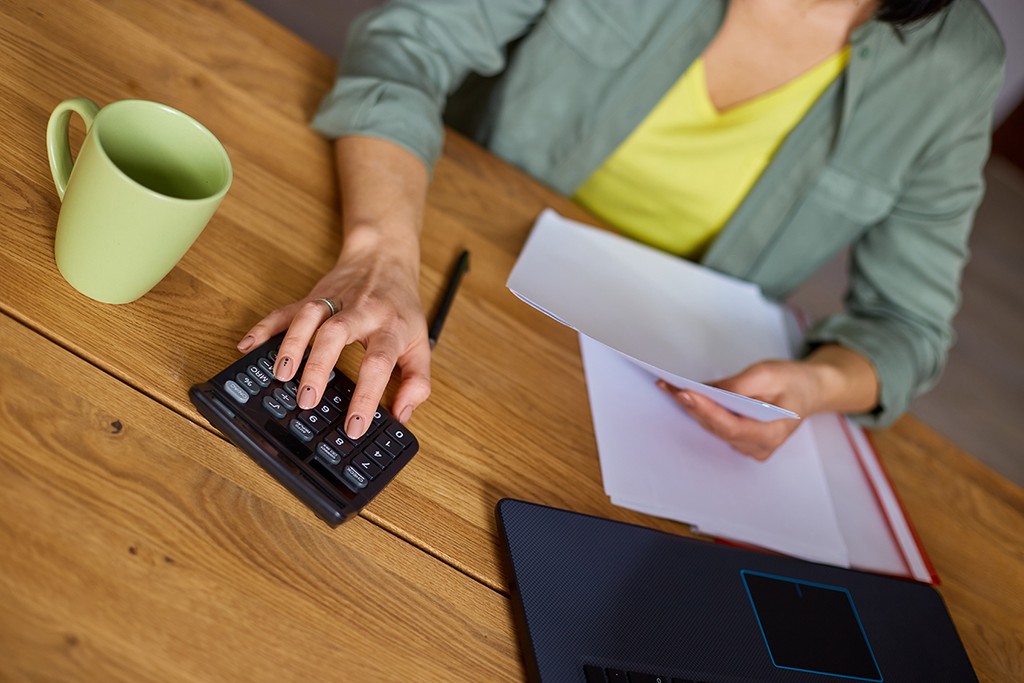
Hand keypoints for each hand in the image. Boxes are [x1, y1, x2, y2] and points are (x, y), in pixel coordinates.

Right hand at [237, 237, 430, 438]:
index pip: (379, 362)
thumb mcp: (421, 343)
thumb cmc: (401, 308)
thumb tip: (401, 416)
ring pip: (309, 316)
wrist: (385, 257)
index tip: (354, 426)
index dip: (366, 396)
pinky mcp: (312, 296)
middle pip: (338, 333)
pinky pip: (285, 310)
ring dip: (292, 344)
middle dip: (319, 366)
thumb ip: (417, 382)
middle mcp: (361, 311)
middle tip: (307, 401)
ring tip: (280, 376)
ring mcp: (334, 301)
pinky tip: (248, 345)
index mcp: (390, 327)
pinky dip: (264, 327)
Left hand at [657, 360, 812, 459]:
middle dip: (692, 405)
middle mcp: (758, 447)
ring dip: (691, 407)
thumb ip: (739, 385)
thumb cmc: (793, 382)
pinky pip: (715, 426)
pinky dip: (700, 410)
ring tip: (669, 388)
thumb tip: (707, 390)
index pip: (732, 426)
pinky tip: (684, 395)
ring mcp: (748, 447)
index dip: (707, 411)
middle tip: (668, 386)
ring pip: (713, 428)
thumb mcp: (768, 374)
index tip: (686, 394)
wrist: (808, 390)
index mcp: (773, 434)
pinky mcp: (740, 440)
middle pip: (717, 428)